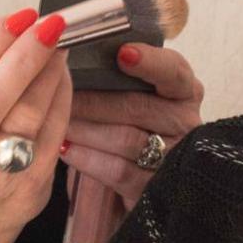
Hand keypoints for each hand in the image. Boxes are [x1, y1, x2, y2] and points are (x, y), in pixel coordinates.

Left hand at [56, 17, 203, 242]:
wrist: (140, 182)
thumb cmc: (130, 126)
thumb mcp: (133, 96)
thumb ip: (116, 76)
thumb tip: (74, 53)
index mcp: (184, 92)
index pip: (174, 72)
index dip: (150, 62)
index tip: (123, 53)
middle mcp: (185, 123)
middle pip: (139, 106)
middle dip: (94, 100)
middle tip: (59, 90)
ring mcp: (174, 159)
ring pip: (126, 139)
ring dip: (85, 128)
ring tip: (56, 120)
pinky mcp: (153, 189)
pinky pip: (118, 171)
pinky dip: (87, 157)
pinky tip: (64, 148)